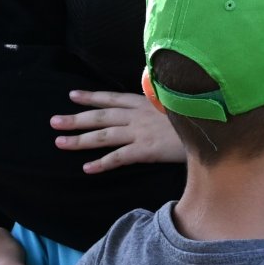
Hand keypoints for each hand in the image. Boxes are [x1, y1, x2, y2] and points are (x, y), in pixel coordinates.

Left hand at [51, 89, 184, 169]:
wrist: (209, 127)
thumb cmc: (195, 115)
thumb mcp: (174, 102)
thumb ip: (158, 103)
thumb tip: (150, 103)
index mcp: (144, 102)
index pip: (111, 98)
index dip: (91, 97)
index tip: (73, 96)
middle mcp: (137, 115)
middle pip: (100, 117)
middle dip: (76, 119)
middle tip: (54, 121)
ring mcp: (140, 132)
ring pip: (103, 136)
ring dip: (80, 140)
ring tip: (59, 142)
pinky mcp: (145, 150)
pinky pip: (118, 157)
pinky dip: (102, 163)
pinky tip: (86, 168)